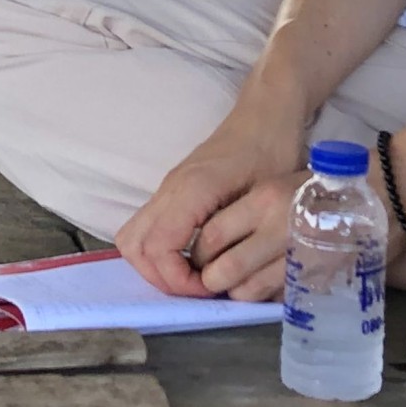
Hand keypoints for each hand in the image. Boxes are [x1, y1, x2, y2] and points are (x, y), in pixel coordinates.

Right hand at [115, 121, 307, 303]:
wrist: (266, 114)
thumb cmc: (272, 149)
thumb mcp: (265, 194)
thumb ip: (241, 233)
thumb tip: (227, 277)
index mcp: (191, 190)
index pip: (158, 247)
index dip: (177, 280)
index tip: (209, 292)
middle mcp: (170, 189)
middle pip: (134, 246)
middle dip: (160, 278)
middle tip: (197, 292)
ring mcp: (168, 189)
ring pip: (133, 237)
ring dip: (155, 266)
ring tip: (193, 280)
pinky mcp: (173, 191)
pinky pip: (148, 228)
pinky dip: (159, 252)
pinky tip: (193, 260)